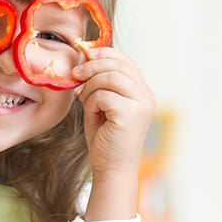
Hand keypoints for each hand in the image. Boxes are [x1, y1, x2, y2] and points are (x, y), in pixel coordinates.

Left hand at [72, 47, 154, 219]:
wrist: (110, 167)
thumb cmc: (104, 137)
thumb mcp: (101, 103)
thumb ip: (99, 82)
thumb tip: (85, 56)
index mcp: (141, 91)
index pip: (125, 60)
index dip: (103, 54)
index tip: (84, 56)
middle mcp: (146, 95)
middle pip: (117, 65)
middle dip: (92, 67)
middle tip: (75, 76)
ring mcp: (142, 104)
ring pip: (110, 77)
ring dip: (91, 88)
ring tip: (86, 102)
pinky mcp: (132, 114)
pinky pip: (104, 96)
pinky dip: (92, 105)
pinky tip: (94, 118)